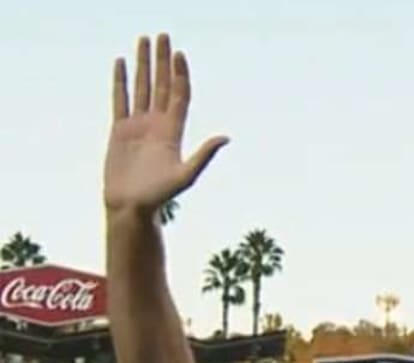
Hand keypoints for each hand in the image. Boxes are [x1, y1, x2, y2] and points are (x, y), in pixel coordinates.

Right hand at [104, 34, 227, 216]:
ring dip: (143, 64)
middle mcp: (158, 124)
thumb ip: (204, 155)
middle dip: (163, 60)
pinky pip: (120, 100)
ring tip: (143, 41)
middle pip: (162, 85)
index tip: (179, 53)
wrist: (132, 207)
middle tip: (162, 35)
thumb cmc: (160, 196)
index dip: (180, 74)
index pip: (179, 95)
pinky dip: (121, 81)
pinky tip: (121, 64)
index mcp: (173, 131)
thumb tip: (225, 137)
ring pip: (142, 87)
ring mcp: (138, 125)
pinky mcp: (120, 130)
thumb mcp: (186, 175)